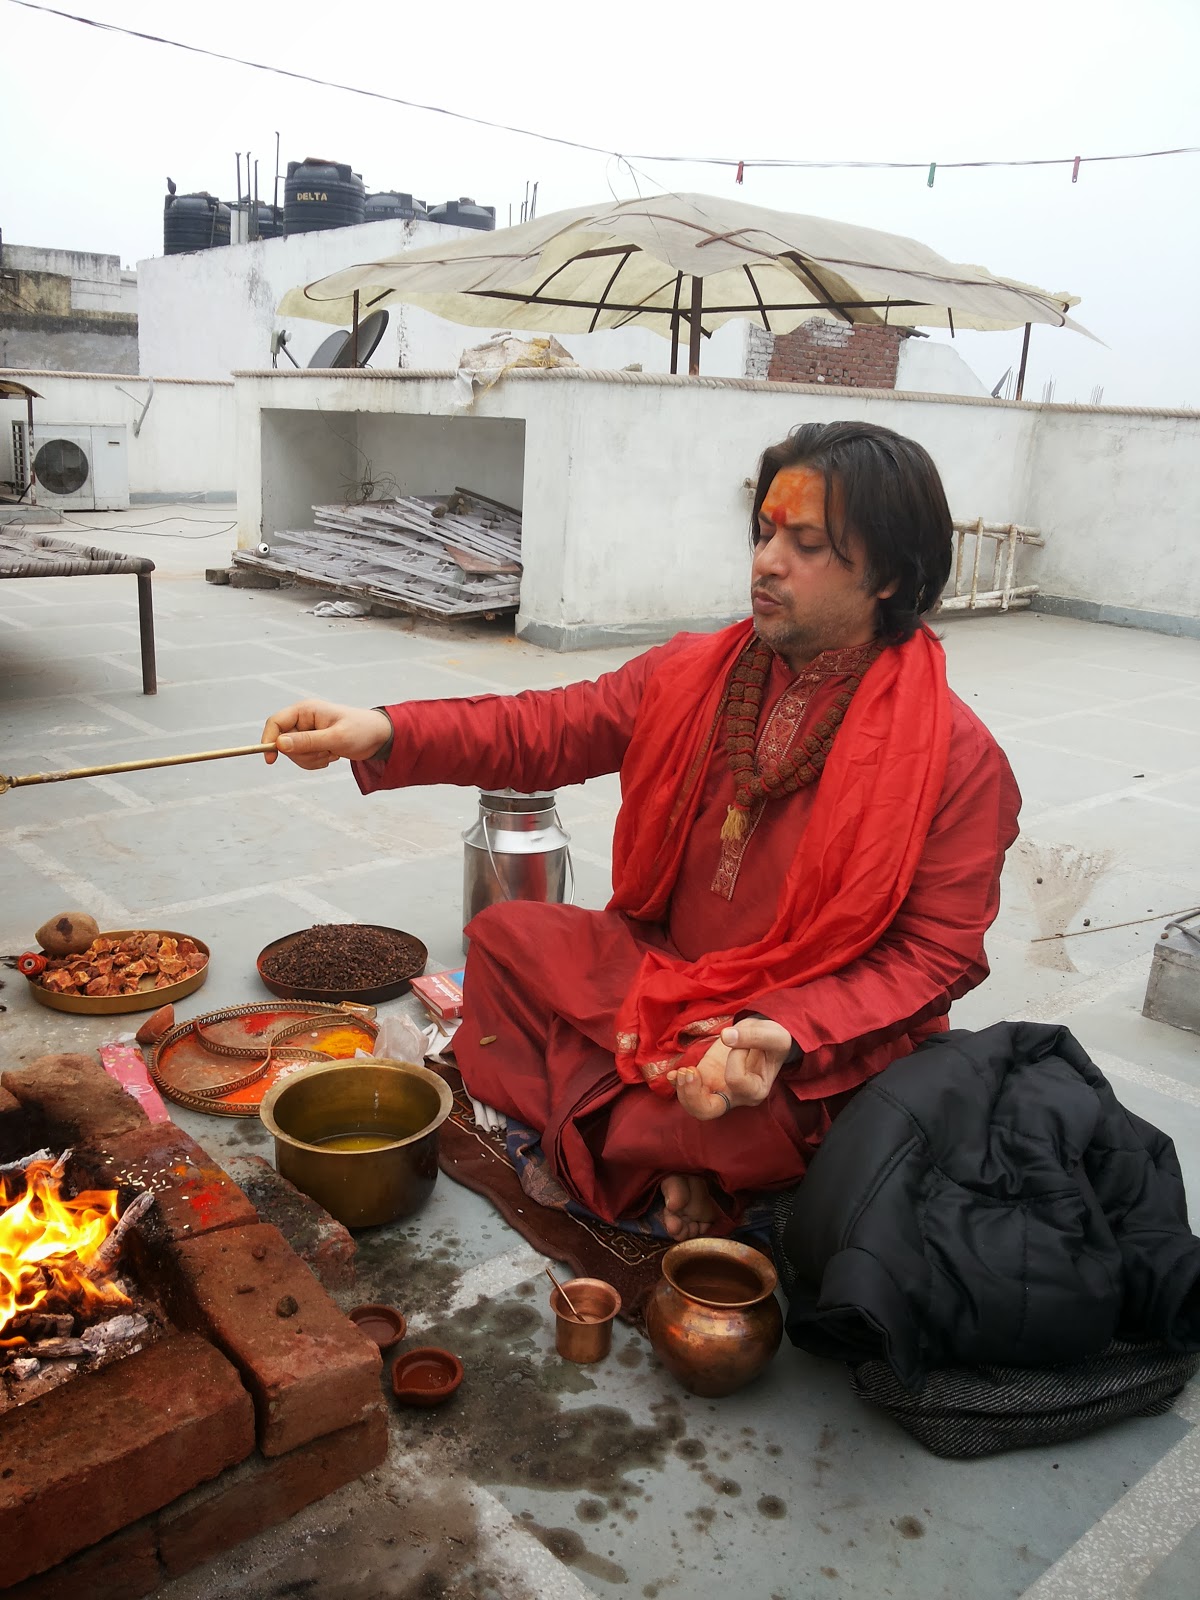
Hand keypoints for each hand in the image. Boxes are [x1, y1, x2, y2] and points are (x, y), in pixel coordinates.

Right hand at [260, 700, 392, 769]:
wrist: (378, 737)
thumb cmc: (361, 731)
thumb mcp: (335, 738)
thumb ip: (307, 741)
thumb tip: (279, 744)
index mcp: (305, 710)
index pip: (275, 722)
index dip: (268, 740)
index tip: (271, 760)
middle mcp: (303, 720)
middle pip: (283, 743)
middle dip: (303, 753)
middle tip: (326, 751)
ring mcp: (307, 732)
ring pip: (294, 754)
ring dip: (312, 759)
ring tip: (332, 752)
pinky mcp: (313, 743)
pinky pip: (303, 759)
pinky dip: (316, 762)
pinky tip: (332, 755)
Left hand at [669, 1018, 792, 1120]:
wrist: (764, 1036)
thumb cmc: (772, 1039)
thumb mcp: (771, 1034)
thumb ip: (753, 1036)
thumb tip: (726, 1036)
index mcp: (756, 1090)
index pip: (736, 1080)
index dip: (734, 1057)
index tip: (739, 1040)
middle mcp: (736, 1096)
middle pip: (709, 1111)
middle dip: (693, 1096)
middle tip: (690, 1072)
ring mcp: (719, 1090)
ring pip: (695, 1106)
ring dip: (683, 1090)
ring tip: (681, 1071)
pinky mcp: (706, 1079)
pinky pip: (688, 1091)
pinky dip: (677, 1084)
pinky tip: (672, 1074)